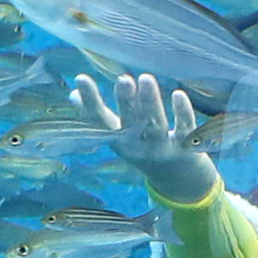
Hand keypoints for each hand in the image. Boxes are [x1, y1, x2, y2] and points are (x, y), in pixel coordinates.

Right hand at [70, 72, 220, 205]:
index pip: (100, 121)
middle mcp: (139, 146)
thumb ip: (99, 115)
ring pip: (156, 125)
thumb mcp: (118, 135)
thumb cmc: (142, 147)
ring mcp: (162, 147)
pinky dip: (182, 113)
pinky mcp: (185, 146)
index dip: (90, 101)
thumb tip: (72, 93)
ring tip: (145, 78)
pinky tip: (178, 94)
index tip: (81, 79)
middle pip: (130, 123)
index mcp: (119, 141)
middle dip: (126, 102)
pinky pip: (184, 129)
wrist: (177, 178)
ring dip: (151, 103)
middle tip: (123, 79)